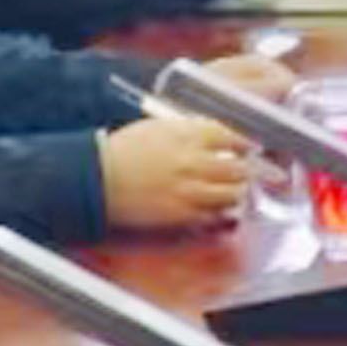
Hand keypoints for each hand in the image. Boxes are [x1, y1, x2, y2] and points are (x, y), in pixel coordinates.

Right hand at [97, 109, 257, 231]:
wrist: (96, 179)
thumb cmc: (121, 151)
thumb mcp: (157, 128)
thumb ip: (190, 131)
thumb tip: (215, 135)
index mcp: (188, 136)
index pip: (233, 136)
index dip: (245, 143)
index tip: (249, 147)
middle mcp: (194, 163)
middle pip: (239, 168)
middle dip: (246, 170)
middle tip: (246, 172)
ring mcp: (190, 191)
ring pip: (233, 194)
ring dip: (236, 193)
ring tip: (233, 191)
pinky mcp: (182, 216)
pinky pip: (216, 218)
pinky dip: (223, 214)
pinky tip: (218, 210)